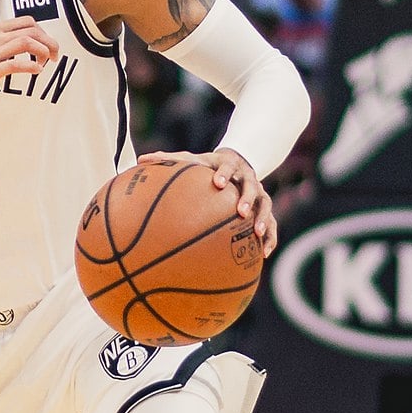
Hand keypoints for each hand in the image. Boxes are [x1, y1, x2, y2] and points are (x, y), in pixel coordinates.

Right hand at [0, 17, 59, 110]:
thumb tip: (14, 42)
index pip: (26, 22)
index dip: (42, 33)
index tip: (47, 46)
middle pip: (30, 30)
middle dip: (49, 41)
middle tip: (55, 55)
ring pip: (26, 42)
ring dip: (43, 52)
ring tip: (48, 63)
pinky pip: (15, 65)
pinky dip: (30, 67)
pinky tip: (36, 71)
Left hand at [137, 147, 277, 256]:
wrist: (238, 162)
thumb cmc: (208, 165)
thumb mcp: (192, 160)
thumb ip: (169, 159)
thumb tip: (140, 158)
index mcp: (229, 166)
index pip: (228, 167)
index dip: (224, 174)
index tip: (218, 183)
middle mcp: (248, 179)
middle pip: (252, 187)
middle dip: (248, 198)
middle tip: (242, 211)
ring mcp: (260, 193)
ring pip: (266, 205)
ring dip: (263, 219)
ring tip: (258, 234)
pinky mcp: (265, 207)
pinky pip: (271, 223)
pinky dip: (270, 237)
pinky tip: (265, 254)